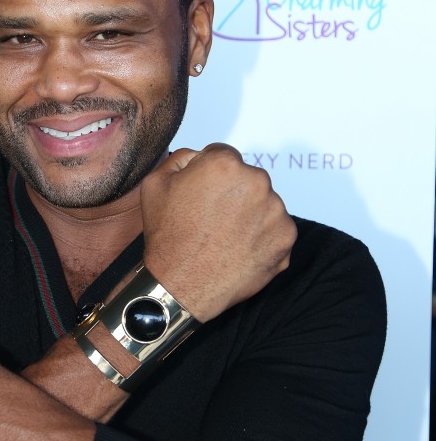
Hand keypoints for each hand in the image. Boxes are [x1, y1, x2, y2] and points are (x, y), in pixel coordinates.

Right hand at [140, 144, 296, 321]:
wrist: (181, 285)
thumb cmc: (168, 238)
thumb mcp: (155, 184)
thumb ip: (181, 159)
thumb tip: (199, 155)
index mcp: (224, 164)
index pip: (224, 157)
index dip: (210, 177)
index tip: (204, 196)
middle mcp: (256, 181)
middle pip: (247, 179)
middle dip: (234, 195)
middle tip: (213, 220)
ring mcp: (275, 210)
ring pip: (264, 204)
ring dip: (250, 215)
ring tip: (225, 237)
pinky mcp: (286, 237)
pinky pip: (275, 229)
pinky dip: (261, 238)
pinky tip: (238, 249)